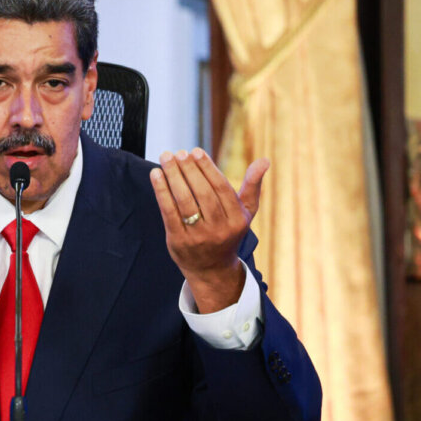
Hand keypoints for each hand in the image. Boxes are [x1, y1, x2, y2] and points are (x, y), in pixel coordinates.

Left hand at [148, 148, 268, 312]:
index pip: (221, 188)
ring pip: (184, 201)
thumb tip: (264, 160)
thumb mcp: (245, 213)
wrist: (211, 269)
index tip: (195, 151)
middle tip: (179, 152)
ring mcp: (198, 237)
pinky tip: (156, 174)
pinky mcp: (179, 241)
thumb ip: (252, 186)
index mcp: (237, 220)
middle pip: (202, 193)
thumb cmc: (228, 232)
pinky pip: (169, 212)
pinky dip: (161, 192)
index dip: (207, 168)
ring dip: (173, 176)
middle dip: (189, 170)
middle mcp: (219, 229)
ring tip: (166, 157)